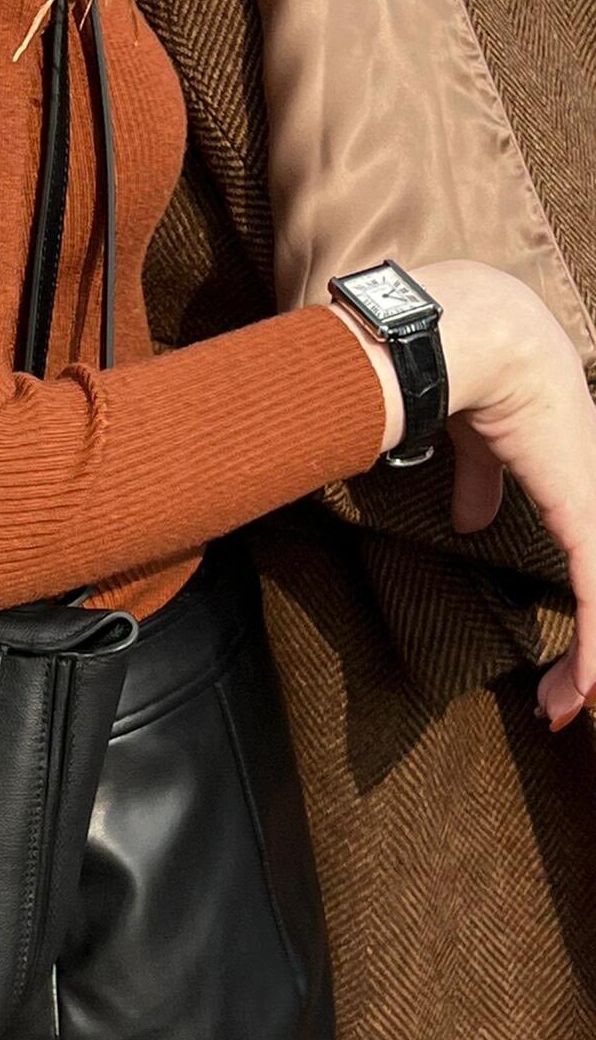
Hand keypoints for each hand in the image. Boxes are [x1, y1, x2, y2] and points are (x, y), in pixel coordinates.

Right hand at [330, 259, 595, 732]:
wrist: (467, 333)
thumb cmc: (457, 360)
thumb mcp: (472, 437)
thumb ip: (480, 479)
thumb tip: (468, 523)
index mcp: (572, 466)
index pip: (588, 547)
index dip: (580, 606)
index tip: (555, 651)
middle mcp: (589, 487)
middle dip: (589, 647)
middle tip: (563, 697)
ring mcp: (591, 502)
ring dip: (590, 663)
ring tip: (564, 706)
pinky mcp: (585, 515)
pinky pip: (595, 597)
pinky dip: (592, 654)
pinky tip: (585, 693)